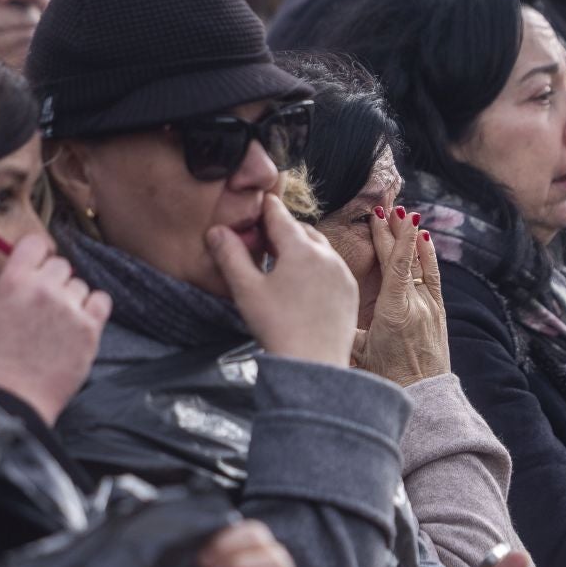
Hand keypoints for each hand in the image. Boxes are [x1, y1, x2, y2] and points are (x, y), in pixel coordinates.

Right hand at [0, 234, 110, 423]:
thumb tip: (31, 263)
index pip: (35, 243)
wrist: (16, 395)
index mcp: (13, 281)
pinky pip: (102, 300)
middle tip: (46, 306)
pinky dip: (93, 309)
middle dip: (55, 281)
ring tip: (57, 326)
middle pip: (61, 265)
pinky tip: (80, 323)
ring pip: (80, 285)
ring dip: (72, 300)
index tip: (41, 265)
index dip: (40, 254)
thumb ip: (12, 282)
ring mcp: (68, 307)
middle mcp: (42, 288)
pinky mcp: (90, 327)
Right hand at [207, 193, 357, 367]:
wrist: (313, 364)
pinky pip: (332, 267)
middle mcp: (327, 255)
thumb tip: (216, 230)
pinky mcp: (350, 291)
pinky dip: (317, 265)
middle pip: (301, 229)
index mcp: (300, 249)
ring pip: (319, 247)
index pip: (279, 215)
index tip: (257, 203)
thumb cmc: (277, 327)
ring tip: (282, 259)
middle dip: (283, 229)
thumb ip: (230, 255)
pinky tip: (303, 281)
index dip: (265, 208)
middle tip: (264, 237)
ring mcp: (342, 273)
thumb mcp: (247, 290)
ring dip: (301, 246)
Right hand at [350, 205, 448, 385]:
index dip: (389, 239)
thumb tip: (325, 307)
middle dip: (393, 233)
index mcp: (393, 311)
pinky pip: (433, 277)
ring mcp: (430, 306)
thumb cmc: (389, 377)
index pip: (394, 265)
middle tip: (384, 210)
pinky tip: (424, 240)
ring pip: (421, 264)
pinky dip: (428, 256)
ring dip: (411, 239)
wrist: (427, 395)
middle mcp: (415, 304)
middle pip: (403, 259)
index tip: (382, 218)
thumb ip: (345, 326)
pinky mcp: (439, 312)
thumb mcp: (359, 352)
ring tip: (404, 216)